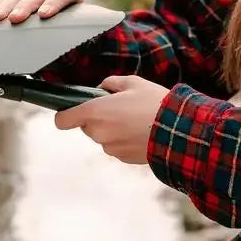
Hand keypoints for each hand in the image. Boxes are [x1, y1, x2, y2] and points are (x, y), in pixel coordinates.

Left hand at [54, 75, 169, 164]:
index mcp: (95, 112)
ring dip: (112, 129)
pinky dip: (124, 140)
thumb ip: (111, 83)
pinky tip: (140, 131)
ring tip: (135, 119)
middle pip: (87, 126)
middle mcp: (98, 133)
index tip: (72, 110)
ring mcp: (110, 148)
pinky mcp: (122, 158)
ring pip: (103, 136)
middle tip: (119, 108)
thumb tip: (102, 88)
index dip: (66, 115)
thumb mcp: (133, 82)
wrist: (178, 131)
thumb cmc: (154, 104)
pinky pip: (116, 146)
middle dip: (98, 118)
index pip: (63, 120)